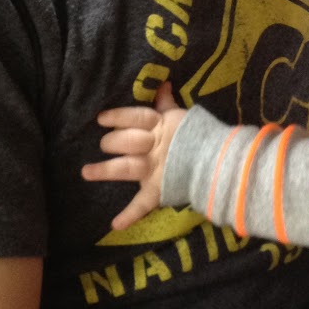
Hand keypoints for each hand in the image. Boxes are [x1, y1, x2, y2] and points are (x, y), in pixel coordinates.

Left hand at [81, 83, 186, 229]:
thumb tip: (162, 83)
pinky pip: (144, 204)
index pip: (136, 118)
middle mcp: (155, 148)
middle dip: (114, 141)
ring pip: (127, 167)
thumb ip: (166, 104)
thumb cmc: (199, 136)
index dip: (118, 117)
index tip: (101, 118)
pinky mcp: (159, 190)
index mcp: (161, 127)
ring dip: (106, 170)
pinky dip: (130, 215)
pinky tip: (115, 225)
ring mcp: (156, 169)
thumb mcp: (181, 117)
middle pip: (128, 142)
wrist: (223, 161)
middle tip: (105, 143)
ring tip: (85, 173)